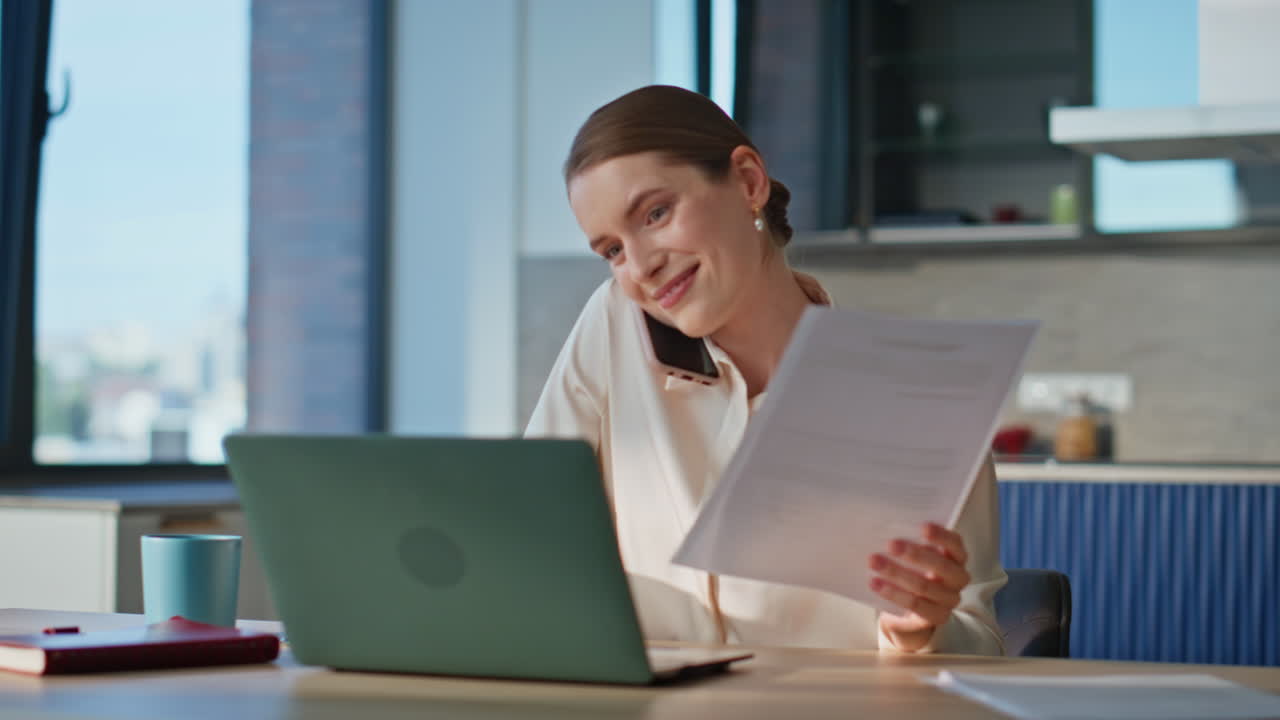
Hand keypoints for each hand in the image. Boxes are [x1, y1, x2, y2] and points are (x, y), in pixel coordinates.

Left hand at [869, 523, 970, 651]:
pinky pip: (915, 604)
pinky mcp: (937, 616)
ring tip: (874, 562)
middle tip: (891, 544)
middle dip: (914, 554)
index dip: (941, 535)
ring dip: (896, 572)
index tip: (922, 527)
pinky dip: (893, 593)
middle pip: (941, 566)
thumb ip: (910, 543)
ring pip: (924, 586)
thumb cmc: (913, 572)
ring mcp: (949, 600)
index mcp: (957, 558)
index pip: (955, 544)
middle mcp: (958, 578)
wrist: (910, 612)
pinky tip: (875, 583)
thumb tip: (886, 526)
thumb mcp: (915, 556)